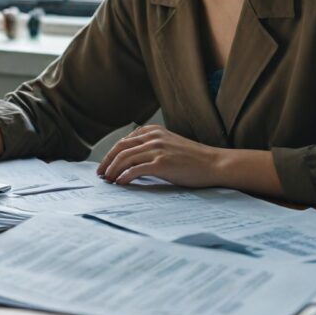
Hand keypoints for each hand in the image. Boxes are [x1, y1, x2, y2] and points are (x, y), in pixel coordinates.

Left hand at [97, 125, 221, 186]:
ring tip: (108, 180)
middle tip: (101, 174)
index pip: (124, 141)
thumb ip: (152, 146)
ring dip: (113, 170)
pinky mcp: (162, 163)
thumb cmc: (194, 158)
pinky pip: (135, 170)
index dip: (111, 154)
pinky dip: (124, 177)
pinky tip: (120, 183)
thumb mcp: (170, 144)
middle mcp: (154, 137)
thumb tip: (132, 160)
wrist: (214, 164)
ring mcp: (157, 149)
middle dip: (107, 162)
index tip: (104, 166)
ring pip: (125, 158)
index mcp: (154, 131)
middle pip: (121, 148)